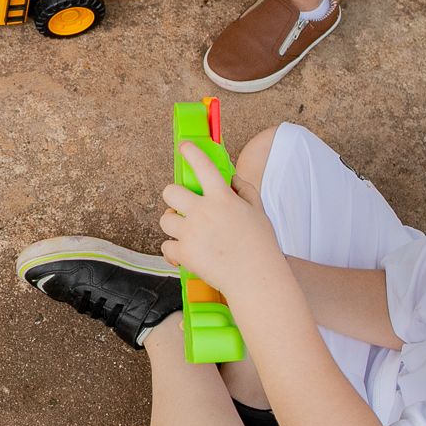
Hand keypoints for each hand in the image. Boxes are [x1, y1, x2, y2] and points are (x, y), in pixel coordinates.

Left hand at [158, 144, 282, 297]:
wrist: (256, 279)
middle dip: (173, 197)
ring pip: (165, 219)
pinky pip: (166, 246)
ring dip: (173, 225)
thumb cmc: (261, 247)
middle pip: (170, 192)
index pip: (204, 167)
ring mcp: (191, 232)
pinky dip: (174, 251)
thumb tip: (231, 178)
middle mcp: (203, 212)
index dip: (192, 153)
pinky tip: (186, 254)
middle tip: (182, 206)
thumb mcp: (258, 212)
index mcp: (223, 198)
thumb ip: (244, 191)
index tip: (185, 147)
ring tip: (188, 233)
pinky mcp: (184, 253)